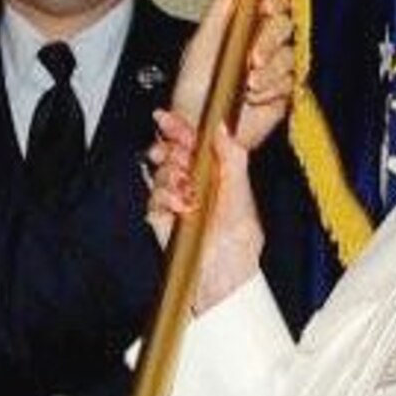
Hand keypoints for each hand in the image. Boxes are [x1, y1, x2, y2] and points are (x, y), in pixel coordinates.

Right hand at [145, 110, 263, 312]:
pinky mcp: (161, 217)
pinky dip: (166, 197)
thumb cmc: (239, 243)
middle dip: (171, 150)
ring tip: (188, 190)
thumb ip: (232, 156)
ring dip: (172, 176)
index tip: (167, 118)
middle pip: (172, 154)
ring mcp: (176, 199)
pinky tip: (181, 206)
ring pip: (161, 172)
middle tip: (175, 153)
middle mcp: (194, 184)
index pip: (194, 143)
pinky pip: (154, 197)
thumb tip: (222, 127)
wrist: (224, 276)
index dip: (180, 128)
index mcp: (216, 173)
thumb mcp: (241, 192)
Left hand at [171, 0, 294, 153]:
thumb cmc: (193, 91)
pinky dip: (272, 89)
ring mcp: (274, 68)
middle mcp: (262, 44)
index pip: (271, 0)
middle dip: (270, 40)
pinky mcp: (282, 92)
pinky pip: (290, 82)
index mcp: (243, 27)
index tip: (266, 6)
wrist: (198, 130)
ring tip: (247, 84)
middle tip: (252, 58)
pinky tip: (254, 97)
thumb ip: (218, 12)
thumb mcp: (200, 46)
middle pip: (286, 24)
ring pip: (290, 55)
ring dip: (269, 70)